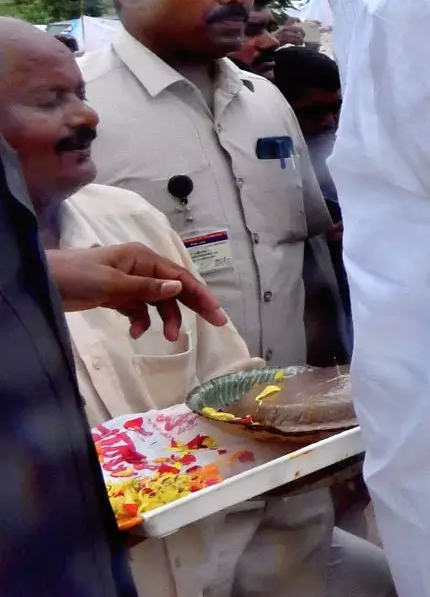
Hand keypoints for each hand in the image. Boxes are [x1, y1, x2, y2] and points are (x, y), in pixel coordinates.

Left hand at [46, 243, 229, 341]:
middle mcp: (141, 269)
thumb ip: (147, 287)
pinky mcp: (116, 297)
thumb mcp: (113, 282)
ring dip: (165, 319)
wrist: (43, 282)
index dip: (200, 294)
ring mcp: (129, 283)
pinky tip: (136, 333)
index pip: (180, 277)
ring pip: (158, 302)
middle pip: (174, 288)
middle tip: (214, 324)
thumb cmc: (77, 276)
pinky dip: (141, 321)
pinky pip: (138, 310)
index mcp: (143, 258)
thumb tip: (180, 288)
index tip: (217, 313)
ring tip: (168, 338)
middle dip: (192, 306)